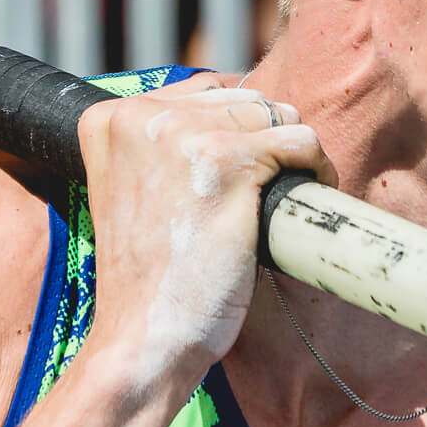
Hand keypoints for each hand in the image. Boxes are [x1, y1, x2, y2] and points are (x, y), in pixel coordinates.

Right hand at [77, 75, 335, 388]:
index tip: (244, 169)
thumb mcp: (137, 191)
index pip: (203, 91)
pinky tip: (308, 195)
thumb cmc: (149, 277)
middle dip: (266, 141)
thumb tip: (244, 109)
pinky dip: (317, 167)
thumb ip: (167, 145)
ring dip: (293, 153)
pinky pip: (300, 139)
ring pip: (276, 114)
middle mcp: (141, 116)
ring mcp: (184, 134)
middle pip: (243, 99)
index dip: (236, 128)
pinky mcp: (227, 160)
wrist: (143, 336)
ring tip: (282, 196)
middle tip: (265, 192)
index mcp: (109, 119)